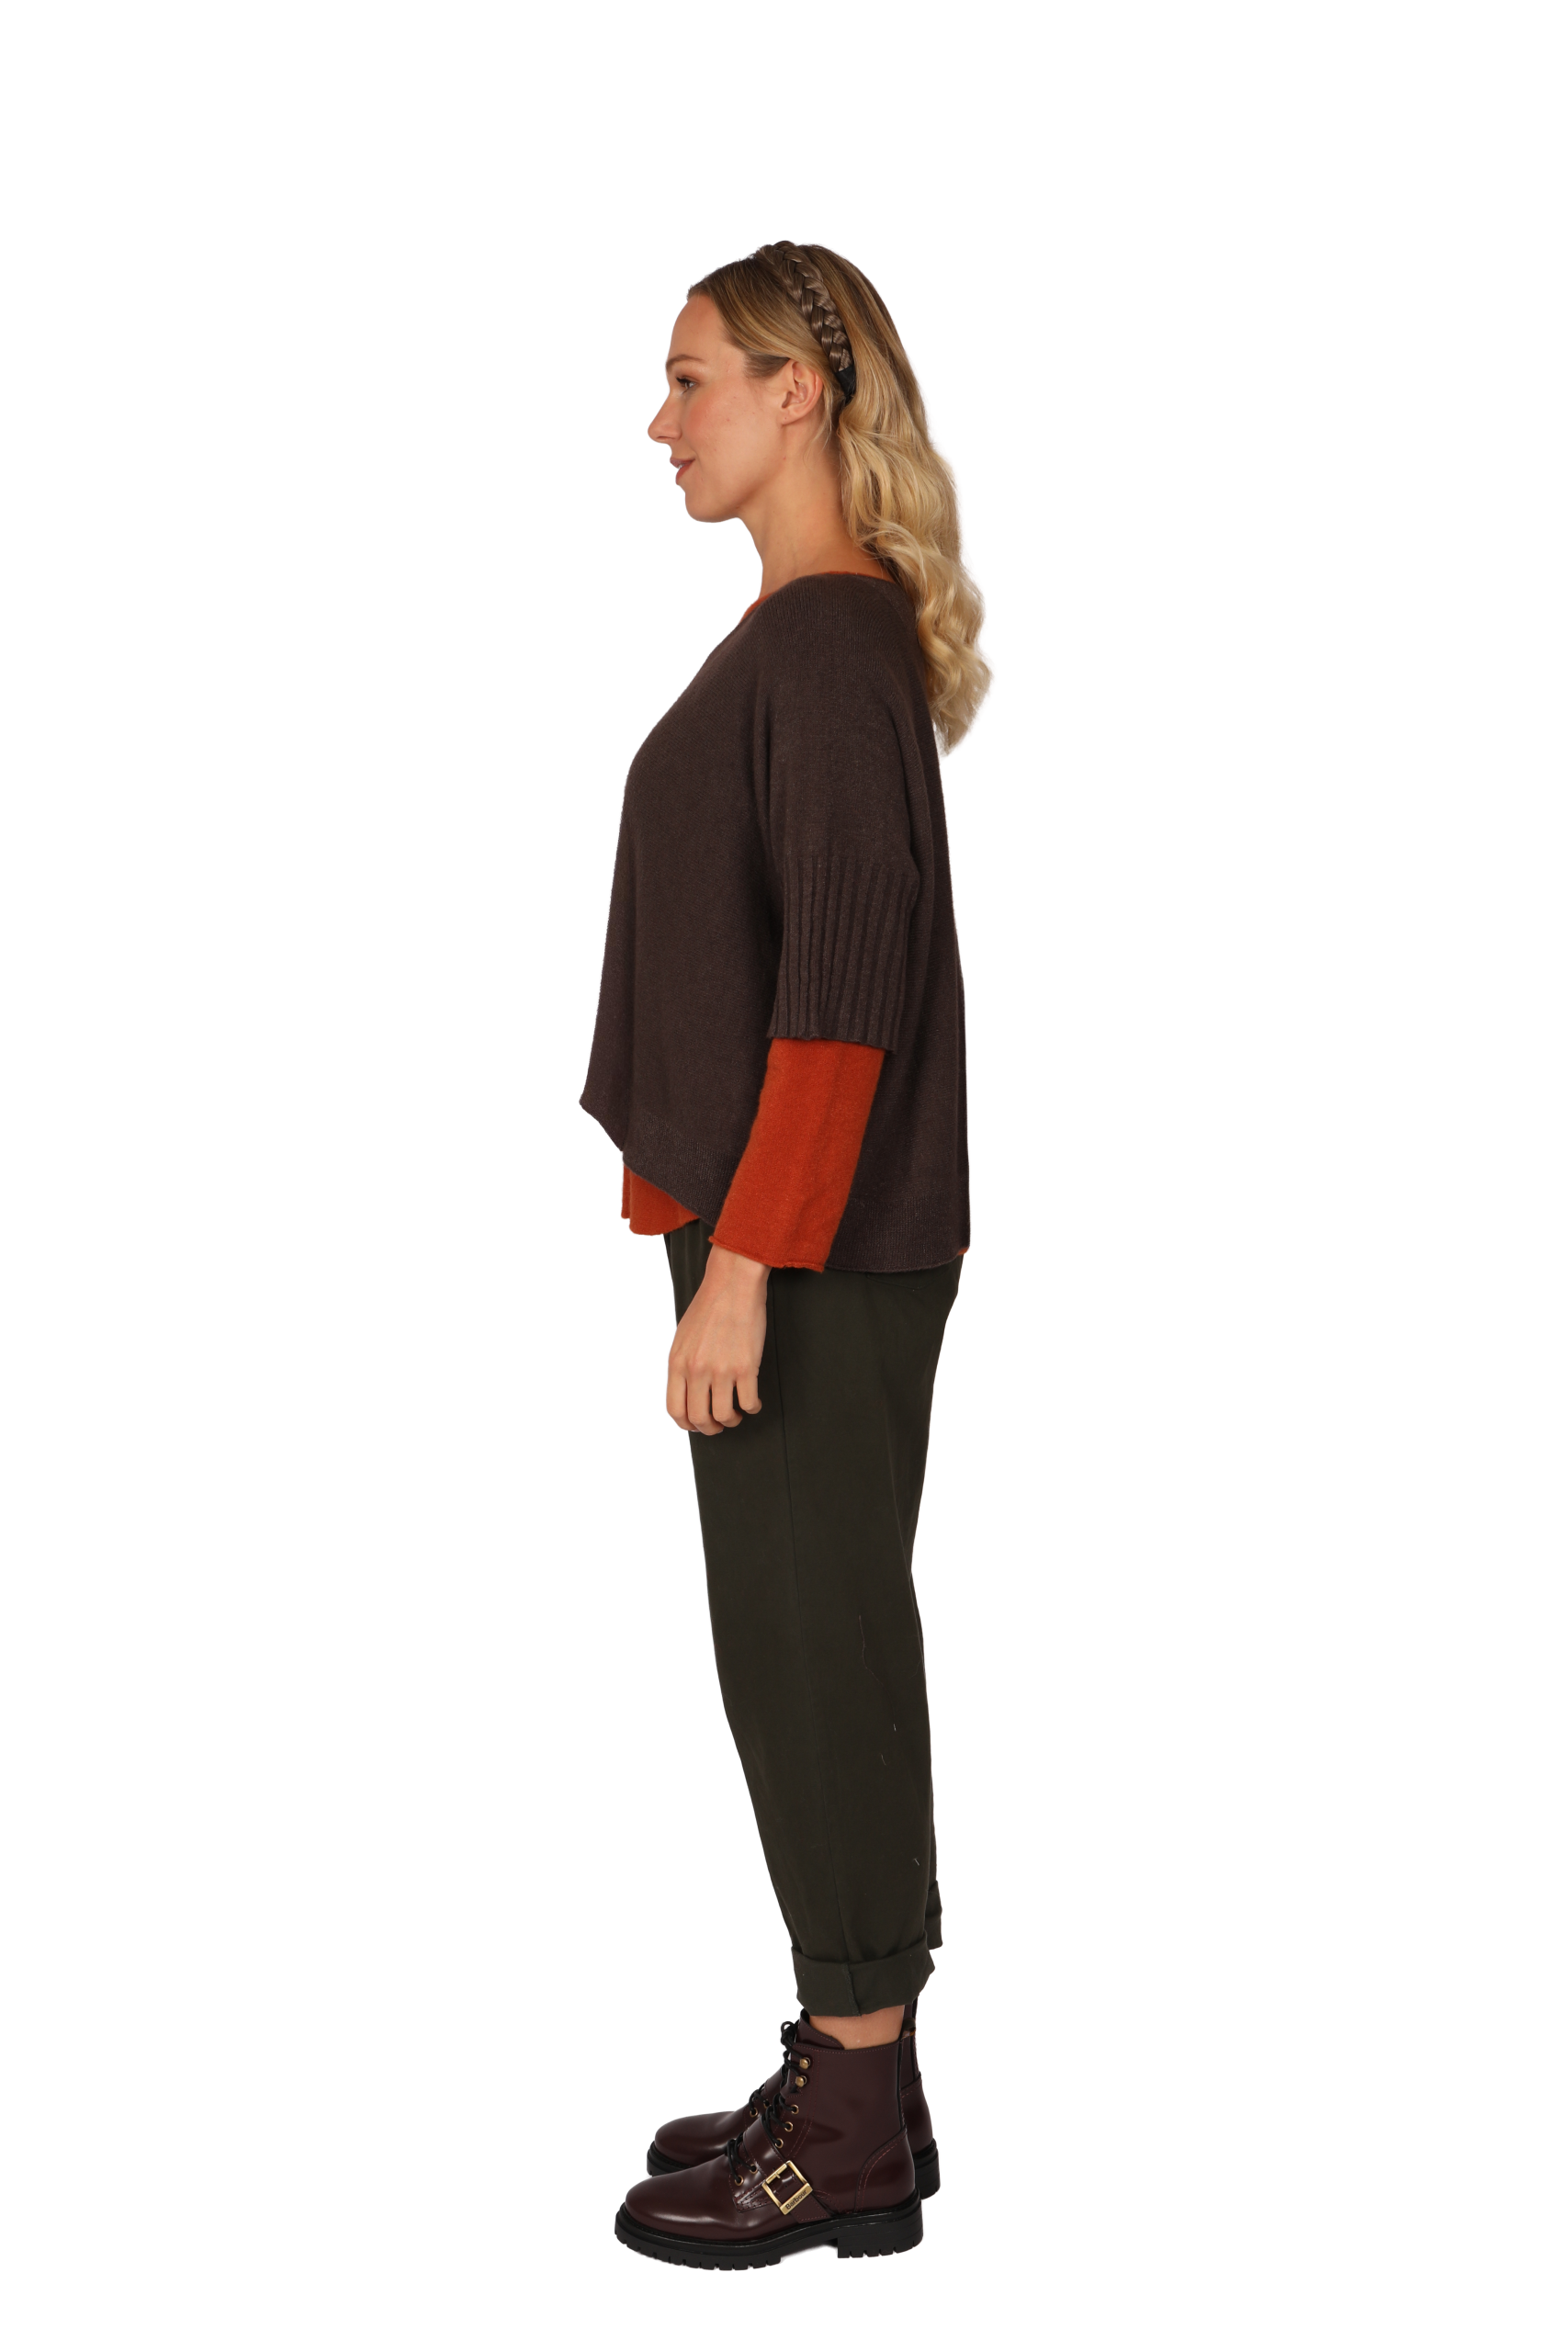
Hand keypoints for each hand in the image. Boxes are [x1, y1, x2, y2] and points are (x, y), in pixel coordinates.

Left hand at [667, 1244, 767, 1434]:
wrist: (732, 1285)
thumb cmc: (709, 1307)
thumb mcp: (682, 1338)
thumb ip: (682, 1365)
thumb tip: (687, 1391)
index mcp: (677, 1363)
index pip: (675, 1409)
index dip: (687, 1424)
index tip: (697, 1425)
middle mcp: (696, 1370)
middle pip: (699, 1418)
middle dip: (710, 1428)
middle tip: (719, 1425)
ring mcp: (721, 1370)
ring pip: (724, 1415)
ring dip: (731, 1420)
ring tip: (736, 1413)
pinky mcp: (746, 1367)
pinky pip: (749, 1402)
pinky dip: (752, 1408)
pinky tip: (753, 1401)